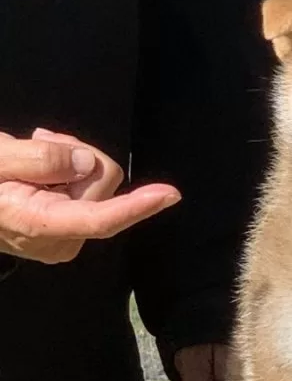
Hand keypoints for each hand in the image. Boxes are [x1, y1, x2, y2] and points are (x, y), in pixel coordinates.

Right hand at [0, 128, 180, 262]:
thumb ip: (39, 159)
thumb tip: (88, 163)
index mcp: (40, 225)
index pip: (99, 218)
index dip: (136, 206)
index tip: (170, 194)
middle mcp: (63, 241)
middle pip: (103, 182)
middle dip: (77, 153)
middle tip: (39, 139)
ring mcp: (69, 240)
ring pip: (100, 182)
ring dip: (70, 158)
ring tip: (32, 154)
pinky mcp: (72, 233)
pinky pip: (91, 192)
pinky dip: (69, 172)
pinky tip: (40, 169)